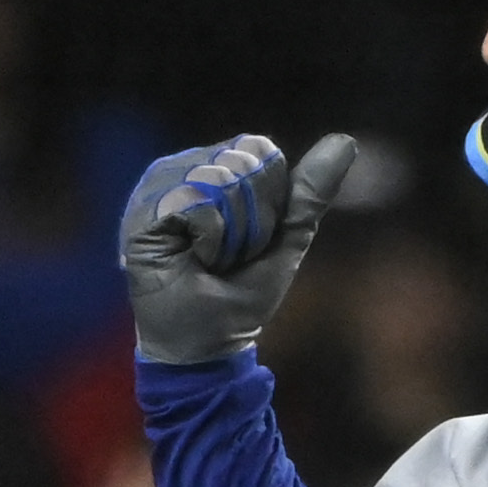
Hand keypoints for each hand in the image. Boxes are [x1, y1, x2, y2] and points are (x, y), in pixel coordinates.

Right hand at [121, 132, 356, 365]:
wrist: (205, 344)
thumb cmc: (240, 294)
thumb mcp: (287, 240)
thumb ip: (310, 193)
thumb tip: (344, 141)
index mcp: (218, 169)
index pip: (261, 152)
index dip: (270, 202)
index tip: (252, 240)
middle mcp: (186, 169)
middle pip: (242, 163)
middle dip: (250, 220)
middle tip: (228, 254)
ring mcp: (159, 188)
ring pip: (218, 180)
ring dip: (229, 233)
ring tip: (208, 258)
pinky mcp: (142, 213)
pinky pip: (195, 202)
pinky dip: (208, 238)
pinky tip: (191, 258)